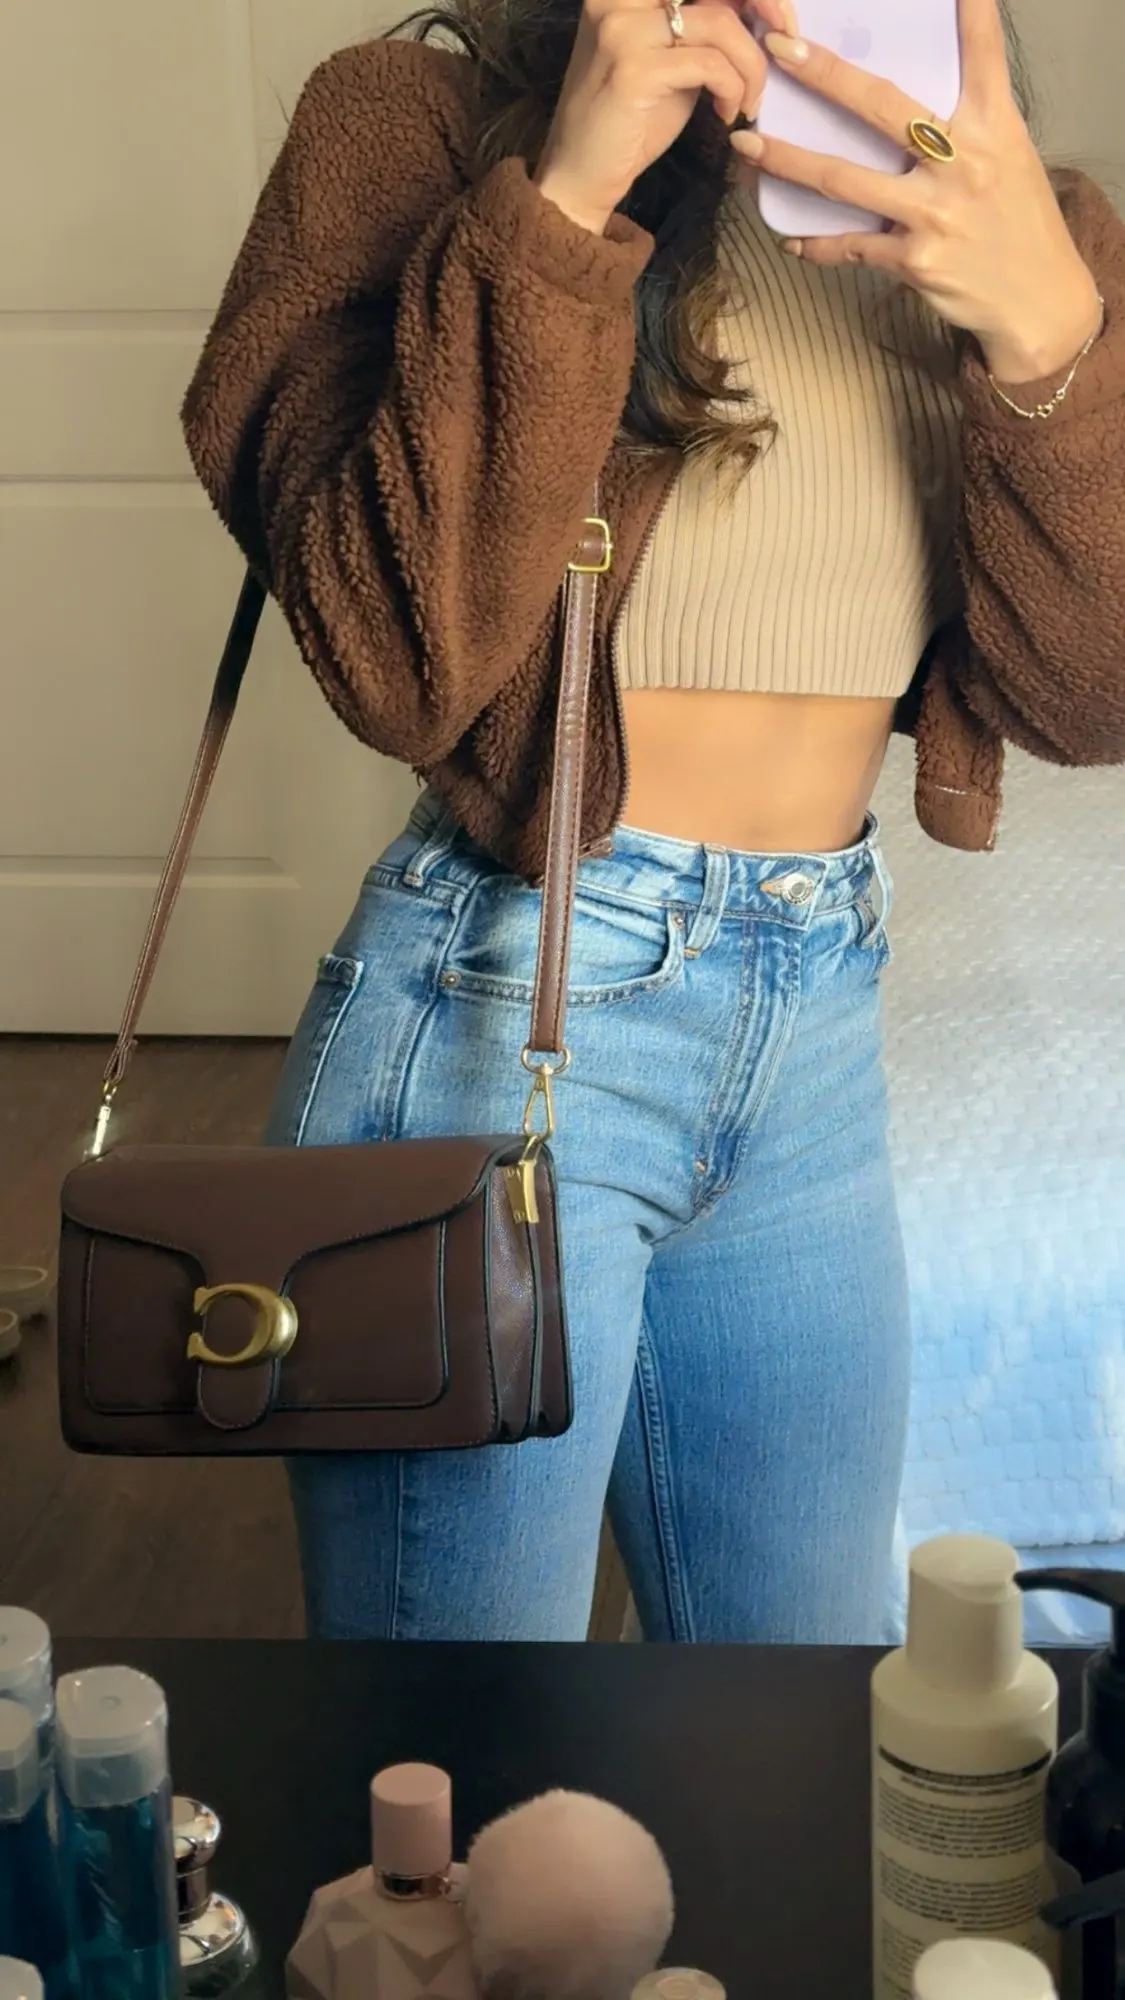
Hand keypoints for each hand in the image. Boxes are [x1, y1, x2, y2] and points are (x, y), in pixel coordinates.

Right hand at [535, 0, 796, 236]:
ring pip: (722, 25)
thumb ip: (704, 27)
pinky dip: (733, 90)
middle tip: (787, 39)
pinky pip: (712, 66)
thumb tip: (761, 9)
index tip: (779, 17)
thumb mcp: (672, 59)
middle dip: (766, 3)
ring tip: (747, 101)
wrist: (581, 176)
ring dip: (751, 67)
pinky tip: (728, 115)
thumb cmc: (629, 122)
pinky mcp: (634, 70)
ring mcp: (623, 30)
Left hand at [730, 0, 1103, 382]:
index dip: (970, 13)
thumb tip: (914, 105)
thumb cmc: (1019, 224)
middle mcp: (964, 162)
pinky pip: (851, 247)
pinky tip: (790, 239)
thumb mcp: (1010, 159)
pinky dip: (817, 245)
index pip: (982, 55)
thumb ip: (968, 125)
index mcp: (993, 127)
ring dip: (788, 160)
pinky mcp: (916, 260)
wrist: (1038, 302)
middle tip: (780, 49)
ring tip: (747, 144)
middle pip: (881, 106)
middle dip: (825, 74)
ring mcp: (935, 212)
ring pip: (844, 180)